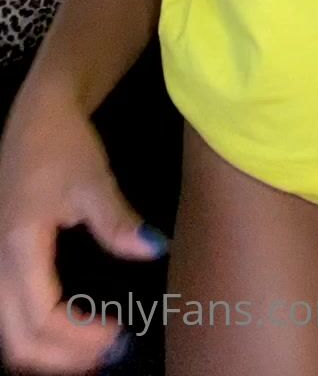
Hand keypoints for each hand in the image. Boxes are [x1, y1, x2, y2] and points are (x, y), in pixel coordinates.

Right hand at [0, 87, 167, 372]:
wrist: (37, 115)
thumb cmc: (63, 144)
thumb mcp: (94, 179)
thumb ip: (118, 220)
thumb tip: (154, 249)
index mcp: (19, 245)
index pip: (40, 318)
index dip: (78, 339)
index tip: (119, 335)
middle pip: (17, 340)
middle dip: (63, 359)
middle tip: (110, 353)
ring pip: (8, 333)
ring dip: (48, 353)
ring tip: (93, 350)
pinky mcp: (2, 260)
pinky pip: (9, 316)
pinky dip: (36, 336)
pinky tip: (71, 331)